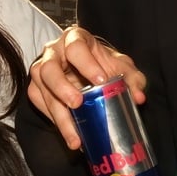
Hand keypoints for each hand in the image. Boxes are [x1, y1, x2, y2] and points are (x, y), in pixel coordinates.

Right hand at [26, 25, 148, 150]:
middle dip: (62, 88)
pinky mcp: (37, 88)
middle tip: (77, 104)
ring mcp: (41, 70)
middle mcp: (53, 52)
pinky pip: (40, 104)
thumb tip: (139, 98)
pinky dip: (54, 121)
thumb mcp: (121, 67)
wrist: (89, 70)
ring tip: (75, 137)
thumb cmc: (103, 64)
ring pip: (40, 89)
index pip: (76, 47)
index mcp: (75, 39)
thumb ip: (133, 79)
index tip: (101, 81)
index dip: (86, 64)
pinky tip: (70, 134)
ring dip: (57, 114)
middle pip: (49, 68)